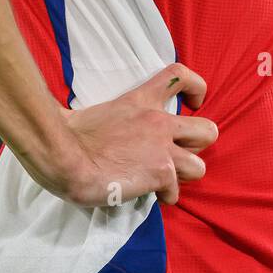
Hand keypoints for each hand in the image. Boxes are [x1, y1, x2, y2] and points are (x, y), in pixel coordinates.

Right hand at [45, 64, 217, 207]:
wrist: (65, 154)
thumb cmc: (70, 134)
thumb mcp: (98, 111)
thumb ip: (115, 117)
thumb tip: (104, 132)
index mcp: (141, 101)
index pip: (180, 76)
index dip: (196, 89)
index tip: (191, 105)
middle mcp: (158, 122)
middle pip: (208, 130)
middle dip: (198, 146)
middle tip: (178, 152)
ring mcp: (162, 149)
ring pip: (200, 167)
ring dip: (183, 176)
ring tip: (164, 179)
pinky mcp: (160, 173)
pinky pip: (175, 192)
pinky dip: (164, 197)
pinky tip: (148, 194)